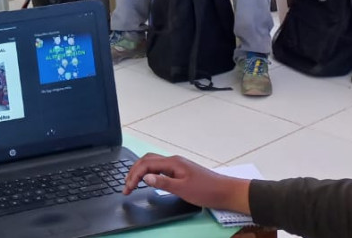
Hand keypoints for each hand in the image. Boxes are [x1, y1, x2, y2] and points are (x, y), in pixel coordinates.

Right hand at [123, 153, 250, 214]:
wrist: (225, 191)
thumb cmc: (206, 190)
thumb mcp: (183, 189)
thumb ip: (163, 182)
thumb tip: (146, 177)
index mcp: (172, 162)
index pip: (146, 165)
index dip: (134, 175)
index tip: (128, 188)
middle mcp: (173, 160)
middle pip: (147, 160)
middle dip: (133, 171)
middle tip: (126, 186)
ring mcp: (177, 165)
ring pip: (153, 163)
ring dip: (141, 172)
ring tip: (133, 183)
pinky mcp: (180, 171)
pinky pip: (160, 168)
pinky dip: (150, 174)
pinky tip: (148, 182)